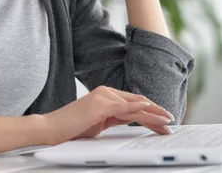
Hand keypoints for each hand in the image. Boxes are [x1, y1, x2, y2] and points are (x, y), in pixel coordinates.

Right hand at [41, 86, 174, 144]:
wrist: (50, 129)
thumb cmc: (71, 128)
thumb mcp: (98, 123)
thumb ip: (114, 119)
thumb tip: (130, 120)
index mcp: (107, 96)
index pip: (134, 103)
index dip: (151, 111)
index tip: (163, 121)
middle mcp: (107, 93)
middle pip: (138, 102)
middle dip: (156, 112)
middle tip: (170, 121)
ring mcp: (103, 97)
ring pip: (134, 105)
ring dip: (153, 113)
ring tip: (166, 120)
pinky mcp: (99, 105)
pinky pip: (123, 107)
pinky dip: (137, 107)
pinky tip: (149, 109)